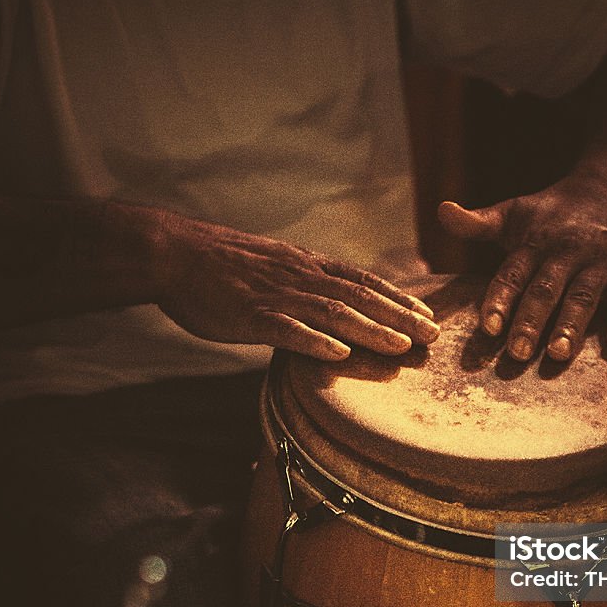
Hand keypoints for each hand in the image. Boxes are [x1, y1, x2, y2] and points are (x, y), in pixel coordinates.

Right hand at [154, 216, 439, 360]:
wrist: (173, 252)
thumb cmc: (221, 265)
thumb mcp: (273, 266)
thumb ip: (304, 283)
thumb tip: (331, 307)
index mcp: (306, 266)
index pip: (362, 280)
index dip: (398, 298)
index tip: (427, 315)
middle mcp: (299, 276)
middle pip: (358, 296)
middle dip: (399, 317)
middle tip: (433, 335)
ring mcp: (275, 295)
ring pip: (332, 312)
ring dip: (370, 330)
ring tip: (401, 347)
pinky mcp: (249, 314)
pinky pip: (285, 328)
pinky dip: (313, 340)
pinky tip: (338, 354)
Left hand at [438, 172, 606, 361]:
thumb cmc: (554, 212)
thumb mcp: (515, 212)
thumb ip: (478, 223)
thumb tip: (442, 210)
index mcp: (535, 242)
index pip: (513, 273)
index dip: (500, 300)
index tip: (488, 328)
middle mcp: (567, 251)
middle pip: (546, 289)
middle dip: (531, 321)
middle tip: (518, 354)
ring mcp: (601, 261)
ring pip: (584, 295)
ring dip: (571, 325)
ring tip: (558, 354)